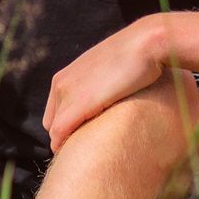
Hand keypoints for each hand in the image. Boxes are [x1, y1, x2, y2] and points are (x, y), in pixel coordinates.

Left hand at [42, 20, 165, 150]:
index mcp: (65, 77)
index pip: (54, 112)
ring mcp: (68, 94)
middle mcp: (61, 84)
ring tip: (89, 154)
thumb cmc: (137, 56)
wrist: (147, 43)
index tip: (85, 139)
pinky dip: (66, 146)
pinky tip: (83, 154)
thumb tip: (109, 100)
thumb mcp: (109, 71)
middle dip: (66, 137)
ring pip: (55, 131)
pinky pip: (60, 133)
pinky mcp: (79, 104)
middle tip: (88, 149)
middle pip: (52, 124)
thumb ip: (99, 86)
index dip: (66, 128)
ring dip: (68, 144)